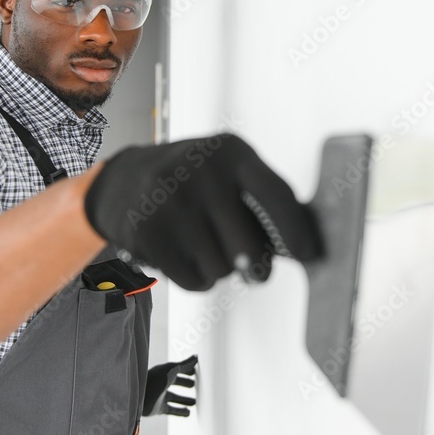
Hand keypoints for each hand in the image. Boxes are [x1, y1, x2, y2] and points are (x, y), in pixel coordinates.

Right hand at [84, 134, 321, 290]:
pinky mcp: (148, 232)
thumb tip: (305, 246)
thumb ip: (264, 201)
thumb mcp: (227, 172)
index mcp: (231, 153)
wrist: (123, 182)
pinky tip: (184, 253)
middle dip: (256, 266)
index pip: (276, 195)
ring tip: (204, 244)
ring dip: (220, 270)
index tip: (310, 257)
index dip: (297, 231)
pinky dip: (197, 279)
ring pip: (222, 270)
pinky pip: (195, 281)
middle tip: (253, 267)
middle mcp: (201, 173)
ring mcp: (170, 202)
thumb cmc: (193, 182)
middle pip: (249, 248)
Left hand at [143, 355, 197, 416]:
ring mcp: (160, 397)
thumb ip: (184, 365)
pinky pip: (172, 410)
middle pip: (175, 383)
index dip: (186, 371)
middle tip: (194, 386)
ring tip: (194, 402)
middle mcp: (161, 384)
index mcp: (164, 373)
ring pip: (174, 398)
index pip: (177, 370)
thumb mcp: (172, 369)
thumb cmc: (154, 379)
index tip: (194, 372)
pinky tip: (188, 413)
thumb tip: (196, 357)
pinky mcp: (158, 408)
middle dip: (184, 384)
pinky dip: (180, 412)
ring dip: (183, 400)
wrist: (139, 396)